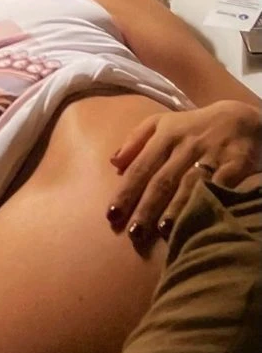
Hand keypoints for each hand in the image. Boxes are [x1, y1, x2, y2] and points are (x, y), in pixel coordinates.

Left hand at [106, 100, 261, 246]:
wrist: (241, 119)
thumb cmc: (192, 127)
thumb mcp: (161, 123)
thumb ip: (135, 141)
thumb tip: (113, 163)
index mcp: (165, 135)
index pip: (141, 167)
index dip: (126, 191)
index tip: (112, 214)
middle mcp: (186, 145)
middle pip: (162, 180)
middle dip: (146, 207)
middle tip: (134, 233)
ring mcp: (212, 154)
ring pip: (190, 184)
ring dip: (175, 208)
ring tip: (162, 230)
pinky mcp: (236, 163)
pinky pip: (220, 185)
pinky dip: (209, 200)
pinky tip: (199, 218)